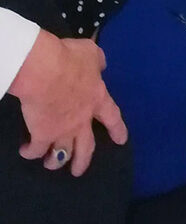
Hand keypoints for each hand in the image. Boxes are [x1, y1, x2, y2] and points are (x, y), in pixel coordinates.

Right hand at [9, 31, 126, 176]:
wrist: (46, 71)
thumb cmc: (70, 58)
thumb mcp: (91, 52)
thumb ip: (97, 60)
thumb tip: (102, 65)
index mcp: (97, 99)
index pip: (112, 117)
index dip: (118, 129)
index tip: (121, 141)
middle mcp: (82, 120)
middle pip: (86, 148)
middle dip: (83, 161)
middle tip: (79, 170)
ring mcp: (62, 131)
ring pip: (62, 154)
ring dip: (56, 161)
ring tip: (51, 164)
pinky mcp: (42, 135)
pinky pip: (36, 150)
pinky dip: (30, 152)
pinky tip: (26, 151)